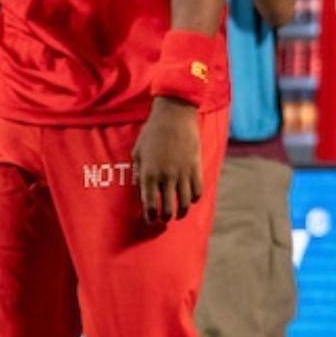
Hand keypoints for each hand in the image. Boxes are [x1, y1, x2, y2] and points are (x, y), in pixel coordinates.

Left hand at [133, 98, 204, 223]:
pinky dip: (194, 198)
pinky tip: (190, 199)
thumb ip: (139, 173)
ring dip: (182, 212)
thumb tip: (140, 189)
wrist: (174, 117)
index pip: (150, 205)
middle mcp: (166, 177)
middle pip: (169, 208)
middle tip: (164, 219)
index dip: (150, 217)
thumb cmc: (151, 133)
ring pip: (185, 202)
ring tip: (179, 214)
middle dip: (166, 218)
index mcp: (149, 175)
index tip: (151, 220)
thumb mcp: (137, 153)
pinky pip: (197, 190)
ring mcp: (182, 173)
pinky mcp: (195, 167)